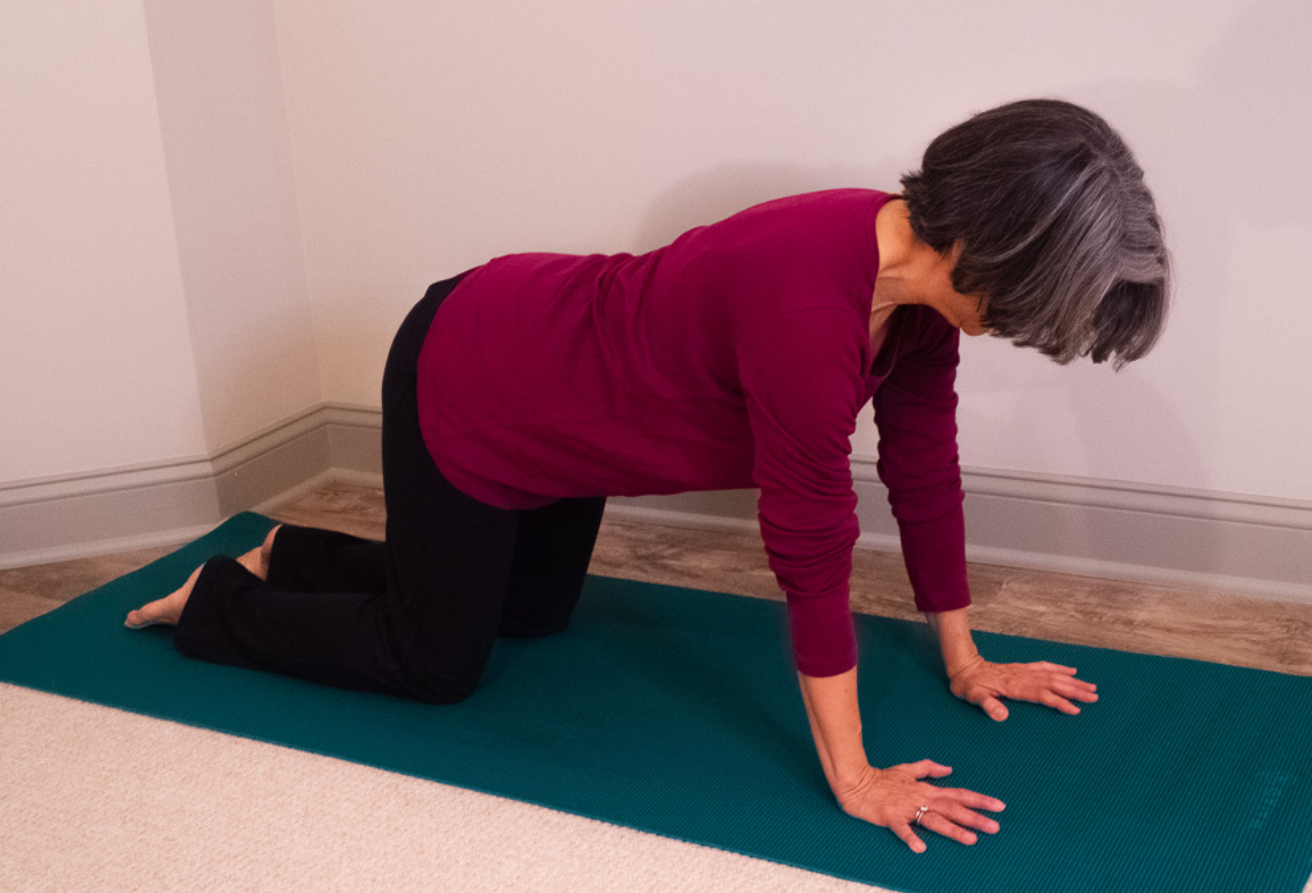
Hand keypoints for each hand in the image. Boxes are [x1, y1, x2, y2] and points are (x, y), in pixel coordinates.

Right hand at [834, 760, 1003, 852]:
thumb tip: (948, 768)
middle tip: (995, 827)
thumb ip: (928, 768)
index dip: (979, 800)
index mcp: (926, 790)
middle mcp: (920, 798)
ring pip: (933, 820)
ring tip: (971, 839)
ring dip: (953, 829)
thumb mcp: (907, 769)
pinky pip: (902, 829)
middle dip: (975, 818)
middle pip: (952, 809)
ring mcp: (906, 808)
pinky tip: (920, 848)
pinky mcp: (890, 817)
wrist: (856, 781)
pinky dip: (911, 837)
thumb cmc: (881, 778)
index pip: (958, 794)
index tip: (999, 806)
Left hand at [949, 655, 1097, 720]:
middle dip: (1075, 691)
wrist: (963, 667)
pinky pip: (1045, 666)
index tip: (1076, 709)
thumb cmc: (968, 685)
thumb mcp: (973, 697)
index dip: (1059, 702)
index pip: (1042, 695)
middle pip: (1054, 684)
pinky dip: (1060, 668)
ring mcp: (1024, 671)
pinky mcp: (1022, 668)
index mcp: (1014, 686)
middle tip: (1094, 698)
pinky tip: (1072, 671)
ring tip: (1091, 687)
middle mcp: (1023, 677)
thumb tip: (1002, 716)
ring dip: (1073, 681)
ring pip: (1053, 675)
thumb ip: (988, 705)